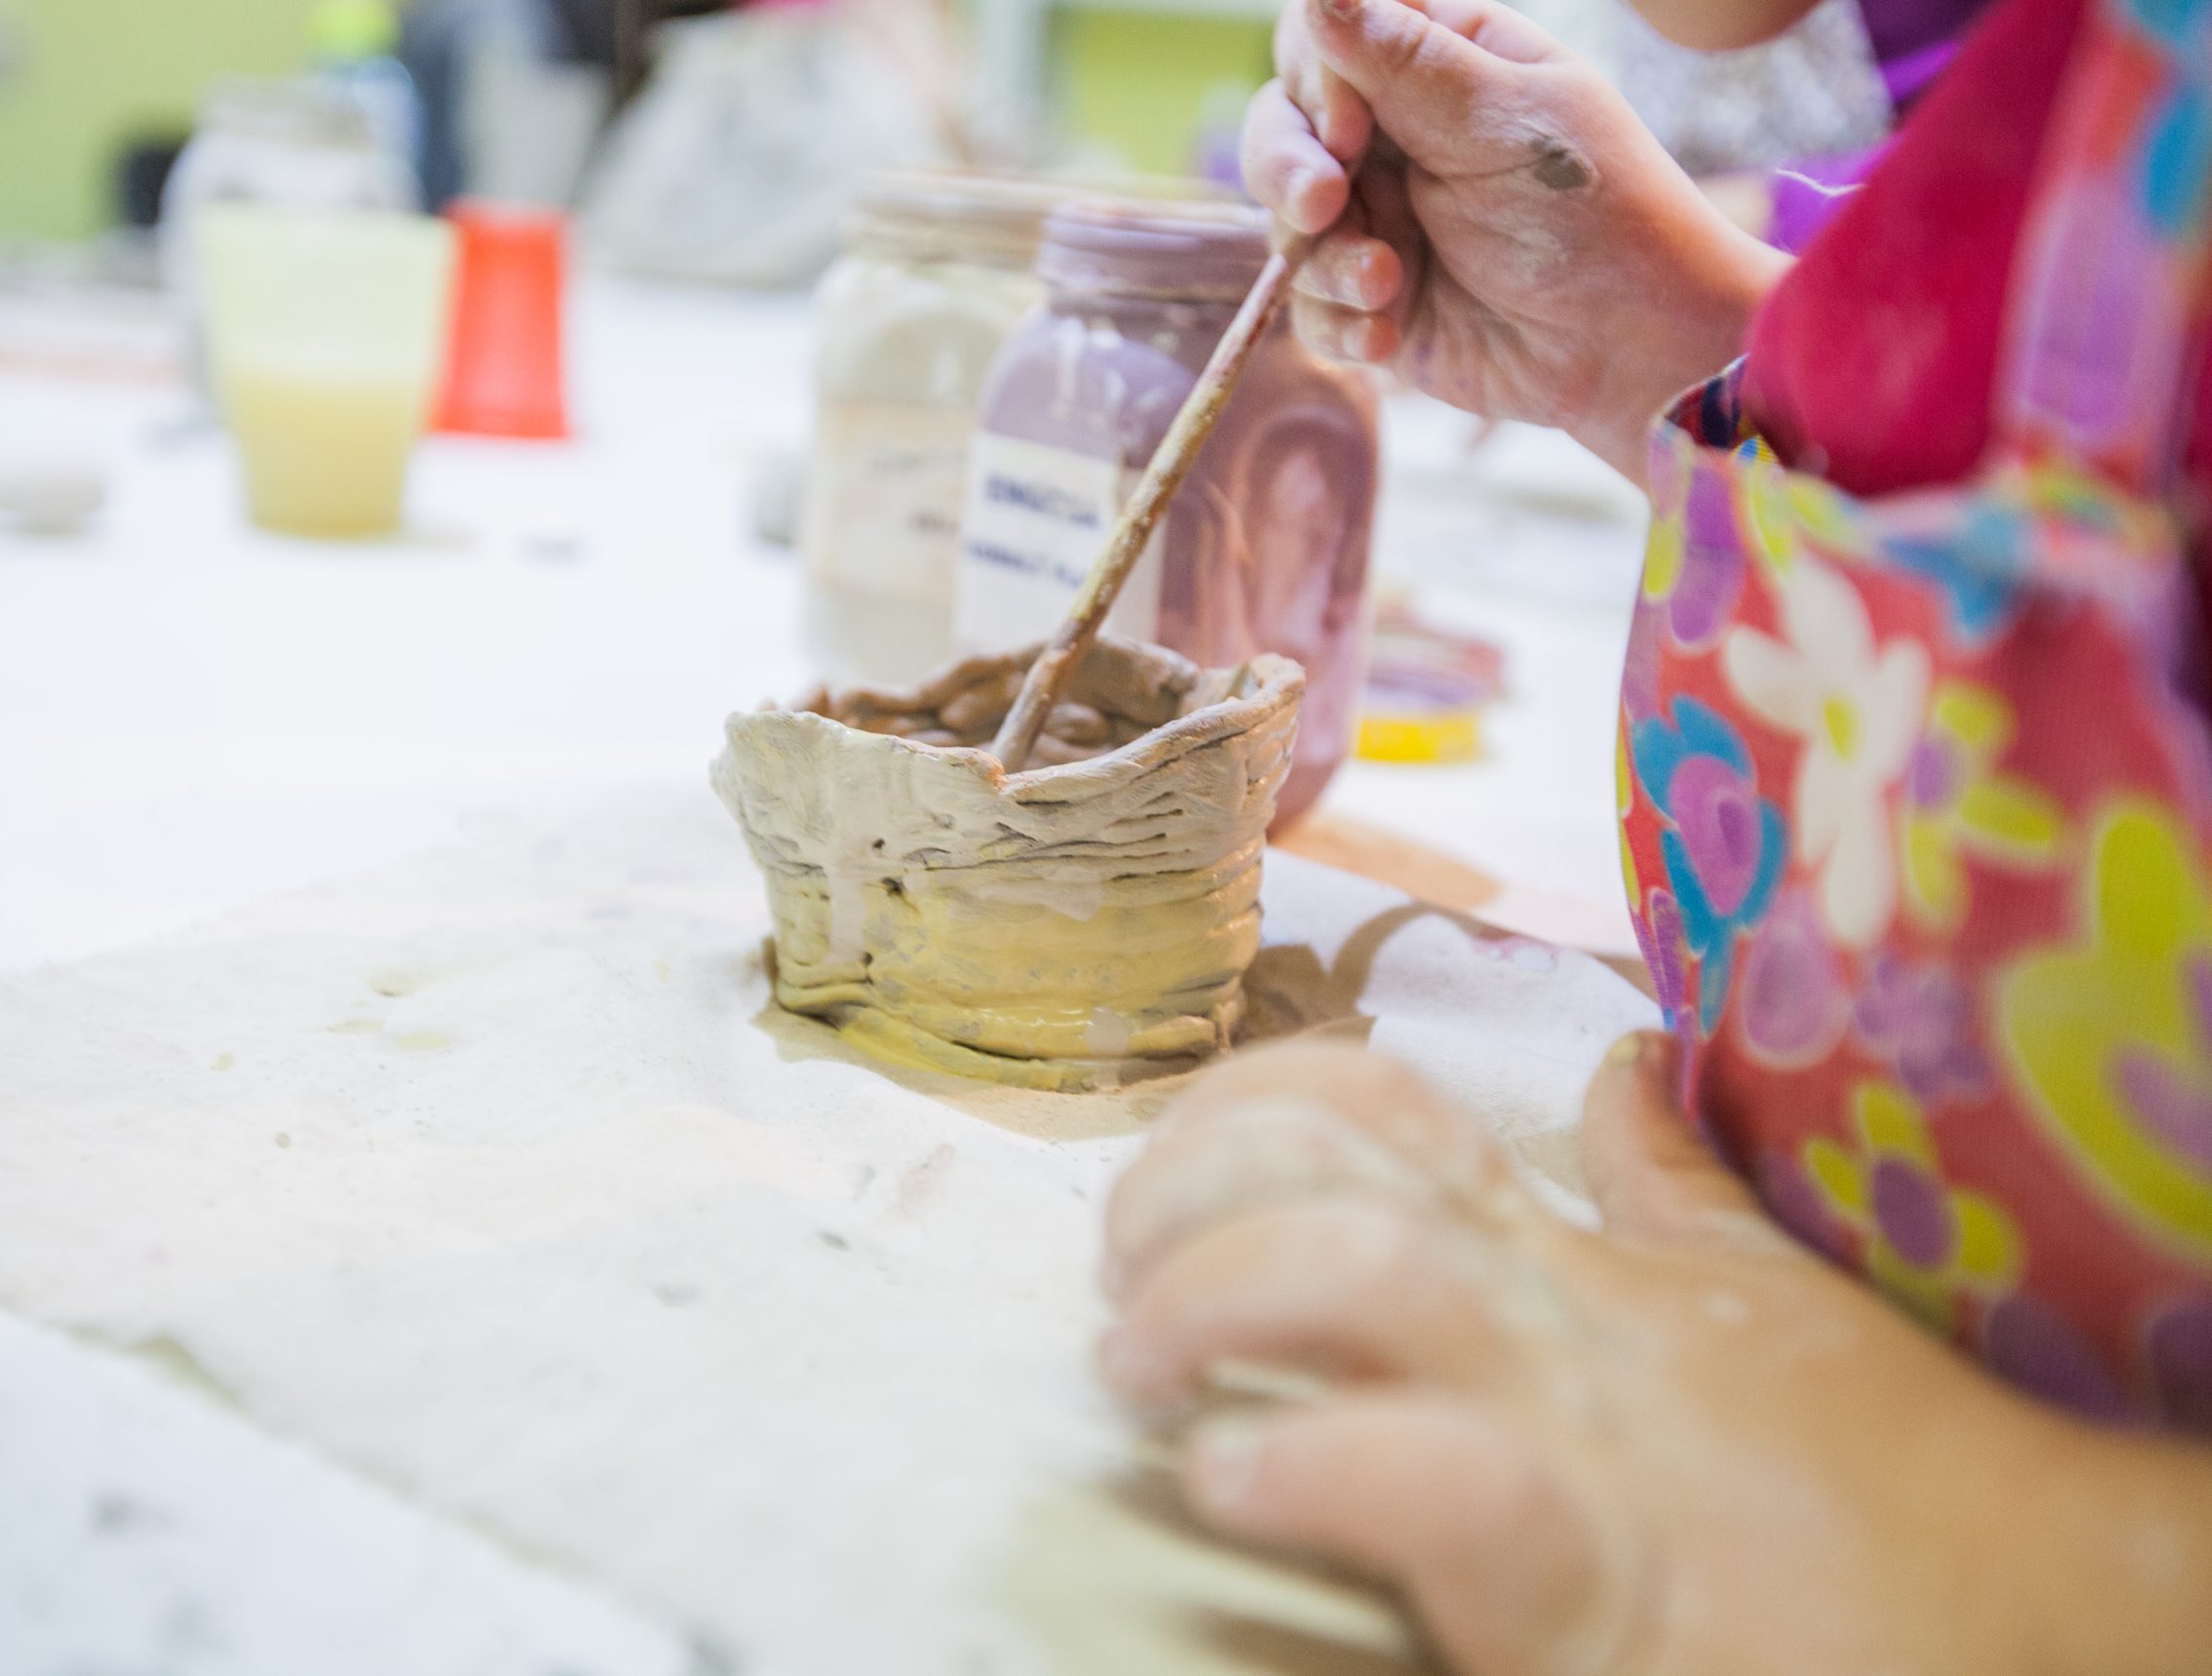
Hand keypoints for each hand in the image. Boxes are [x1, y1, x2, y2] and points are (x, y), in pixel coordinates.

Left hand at [1099, 1040, 2211, 1675]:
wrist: (2042, 1627)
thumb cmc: (1884, 1480)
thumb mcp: (1758, 1302)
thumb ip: (1664, 1187)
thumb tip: (1624, 1066)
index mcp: (1574, 1260)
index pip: (1378, 1111)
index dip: (1241, 1105)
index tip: (1165, 1168)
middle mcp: (1560, 1319)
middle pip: (1340, 1169)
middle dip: (1192, 1190)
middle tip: (1122, 1286)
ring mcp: (1578, 1435)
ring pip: (1370, 1278)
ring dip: (1216, 1300)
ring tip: (1141, 1369)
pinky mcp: (1595, 1582)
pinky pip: (1430, 1482)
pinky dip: (1310, 1467)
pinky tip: (1235, 1482)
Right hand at [1246, 0, 1789, 479]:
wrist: (1628, 346)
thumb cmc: (1592, 211)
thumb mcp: (1502, 121)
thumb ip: (1404, 60)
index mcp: (1435, 67)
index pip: (1325, 42)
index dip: (1315, 78)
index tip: (1348, 128)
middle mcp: (1395, 137)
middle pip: (1282, 127)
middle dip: (1287, 169)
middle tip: (1322, 205)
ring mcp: (1379, 221)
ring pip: (1288, 224)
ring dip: (1326, 259)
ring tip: (1386, 284)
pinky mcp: (1372, 302)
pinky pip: (1310, 307)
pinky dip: (1338, 322)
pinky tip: (1386, 335)